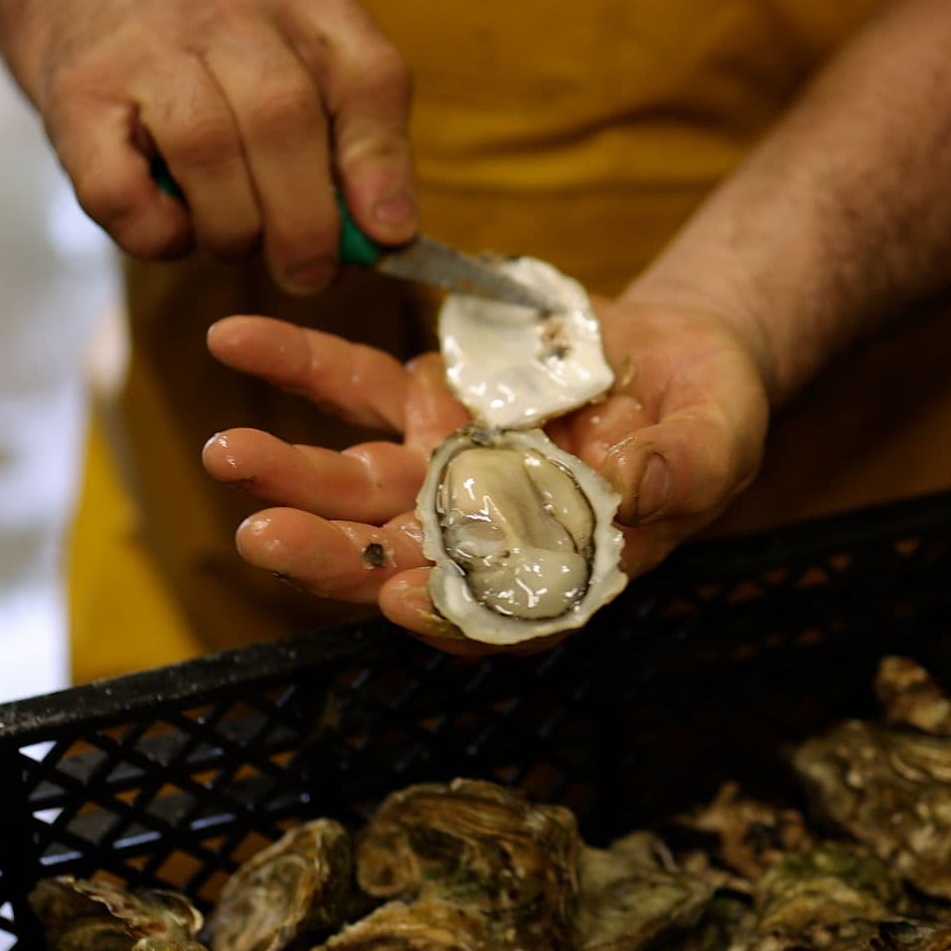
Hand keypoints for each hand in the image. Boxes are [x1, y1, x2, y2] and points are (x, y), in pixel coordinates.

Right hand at [0, 0, 415, 285]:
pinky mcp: (77, 101)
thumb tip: (389, 234)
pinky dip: (160, 234)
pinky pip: (121, 189)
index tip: (387, 236)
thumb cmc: (214, 46)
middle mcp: (223, 13)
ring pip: (206, 150)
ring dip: (233, 229)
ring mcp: (144, 52)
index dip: (381, 164)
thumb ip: (355, 134)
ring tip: (237, 242)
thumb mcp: (300, 57)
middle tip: (308, 270)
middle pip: (283, 117)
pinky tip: (174, 228)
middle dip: (305, 221)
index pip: (365, 75)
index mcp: (299, 0)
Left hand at [199, 299, 769, 654]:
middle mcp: (482, 534)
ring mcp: (441, 467)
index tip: (400, 598)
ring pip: (354, 482)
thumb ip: (686, 467)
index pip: (492, 613)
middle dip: (327, 554)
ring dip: (288, 472)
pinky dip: (293, 361)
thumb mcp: (722, 434)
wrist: (679, 350)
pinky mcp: (417, 400)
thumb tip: (629, 485)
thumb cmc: (711, 413)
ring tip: (228, 453)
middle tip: (262, 540)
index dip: (445, 612)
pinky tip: (236, 337)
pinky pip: (347, 384)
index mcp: (557, 570)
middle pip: (396, 558)